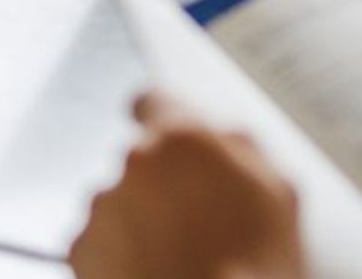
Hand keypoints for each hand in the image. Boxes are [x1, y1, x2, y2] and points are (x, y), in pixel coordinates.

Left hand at [69, 94, 305, 278]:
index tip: (171, 137)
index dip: (162, 117)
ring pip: (122, 202)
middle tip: (199, 219)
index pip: (153, 101)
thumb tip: (225, 137)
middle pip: (142, 160)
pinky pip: (100, 242)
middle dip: (164, 183)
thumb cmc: (250, 267)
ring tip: (180, 255)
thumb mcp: (280, 193)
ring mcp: (103, 209)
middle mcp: (134, 165)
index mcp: (183, 139)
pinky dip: (120, 255)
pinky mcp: (81, 253)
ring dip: (142, 220)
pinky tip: (155, 273)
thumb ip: (245, 149)